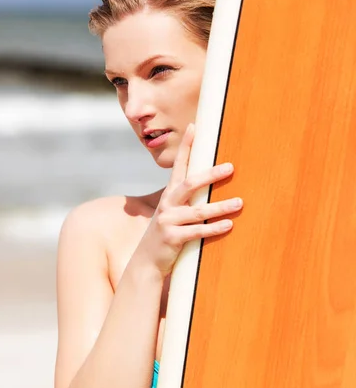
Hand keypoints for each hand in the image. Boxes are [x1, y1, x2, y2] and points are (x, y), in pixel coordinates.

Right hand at [138, 123, 242, 276]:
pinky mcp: (172, 238)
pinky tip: (229, 225)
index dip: (186, 146)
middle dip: (210, 175)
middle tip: (230, 167)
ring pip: (198, 211)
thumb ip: (185, 197)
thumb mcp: (172, 211)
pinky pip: (197, 232)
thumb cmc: (166, 232)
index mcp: (169, 195)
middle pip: (189, 184)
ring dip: (221, 207)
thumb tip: (204, 181)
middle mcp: (167, 204)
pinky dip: (214, 229)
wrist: (147, 261)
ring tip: (239, 203)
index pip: (178, 165)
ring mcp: (168, 221)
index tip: (194, 126)